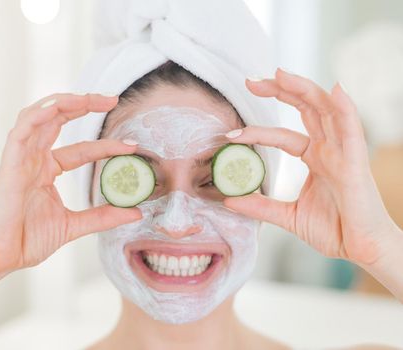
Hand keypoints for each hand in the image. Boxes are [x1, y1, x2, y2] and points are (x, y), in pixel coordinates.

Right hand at [0, 93, 141, 274]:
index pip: (82, 149)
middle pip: (59, 119)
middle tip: (112, 98)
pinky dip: (37, 116)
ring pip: (39, 116)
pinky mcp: (9, 164)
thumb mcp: (74, 225)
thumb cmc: (27, 240)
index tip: (132, 145)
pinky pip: (21, 132)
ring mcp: (20, 159)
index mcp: (47, 169)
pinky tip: (56, 107)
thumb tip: (136, 213)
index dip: (106, 145)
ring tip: (91, 98)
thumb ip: (102, 217)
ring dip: (64, 103)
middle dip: (85, 105)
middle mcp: (34, 158)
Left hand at [222, 68, 399, 265]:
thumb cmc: (335, 230)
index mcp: (315, 158)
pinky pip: (353, 130)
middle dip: (278, 91)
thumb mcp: (288, 216)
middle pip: (304, 109)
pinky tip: (336, 90)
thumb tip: (228, 201)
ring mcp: (343, 152)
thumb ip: (261, 206)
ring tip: (279, 73)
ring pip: (325, 110)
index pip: (282, 135)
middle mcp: (329, 149)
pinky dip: (345, 108)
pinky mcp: (356, 162)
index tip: (230, 133)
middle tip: (250, 81)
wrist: (362, 250)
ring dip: (303, 89)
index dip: (257, 130)